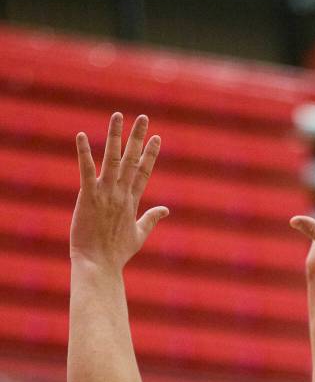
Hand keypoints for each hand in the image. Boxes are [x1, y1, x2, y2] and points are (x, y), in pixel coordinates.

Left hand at [70, 112, 168, 269]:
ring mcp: (105, 194)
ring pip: (112, 159)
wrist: (99, 265)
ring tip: (117, 116)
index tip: (156, 137)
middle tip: (143, 117)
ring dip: (115, 136)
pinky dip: (84, 153)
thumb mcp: (139, 235)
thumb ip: (151, 219)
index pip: (144, 172)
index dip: (150, 154)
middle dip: (138, 138)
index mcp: (132, 201)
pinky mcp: (88, 197)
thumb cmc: (117, 254)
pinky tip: (82, 136)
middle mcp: (121, 194)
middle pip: (132, 160)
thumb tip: (166, 209)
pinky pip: (86, 170)